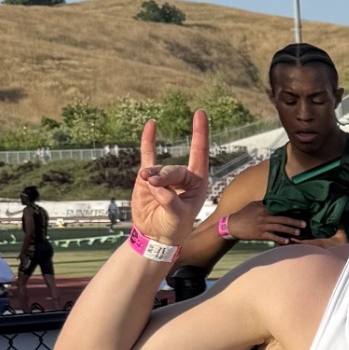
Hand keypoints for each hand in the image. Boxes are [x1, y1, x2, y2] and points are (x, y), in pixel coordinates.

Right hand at [132, 113, 210, 247]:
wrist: (156, 235)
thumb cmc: (174, 227)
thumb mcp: (177, 217)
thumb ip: (169, 200)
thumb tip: (154, 183)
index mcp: (198, 184)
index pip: (201, 155)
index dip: (201, 134)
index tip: (200, 114)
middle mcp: (184, 178)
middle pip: (174, 170)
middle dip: (164, 178)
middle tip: (154, 185)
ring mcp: (165, 176)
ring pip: (158, 169)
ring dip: (152, 177)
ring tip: (147, 185)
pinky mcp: (149, 178)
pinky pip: (148, 156)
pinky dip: (149, 141)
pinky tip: (151, 125)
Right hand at [224, 201, 305, 243]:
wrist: (232, 225)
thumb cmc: (243, 214)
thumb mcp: (253, 205)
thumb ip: (264, 204)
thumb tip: (274, 201)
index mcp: (263, 208)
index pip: (280, 209)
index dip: (291, 210)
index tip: (301, 211)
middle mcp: (264, 216)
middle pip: (282, 218)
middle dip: (294, 221)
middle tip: (304, 224)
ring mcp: (262, 226)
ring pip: (279, 228)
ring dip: (290, 230)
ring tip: (298, 233)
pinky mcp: (260, 234)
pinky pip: (272, 237)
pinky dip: (280, 239)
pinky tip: (287, 242)